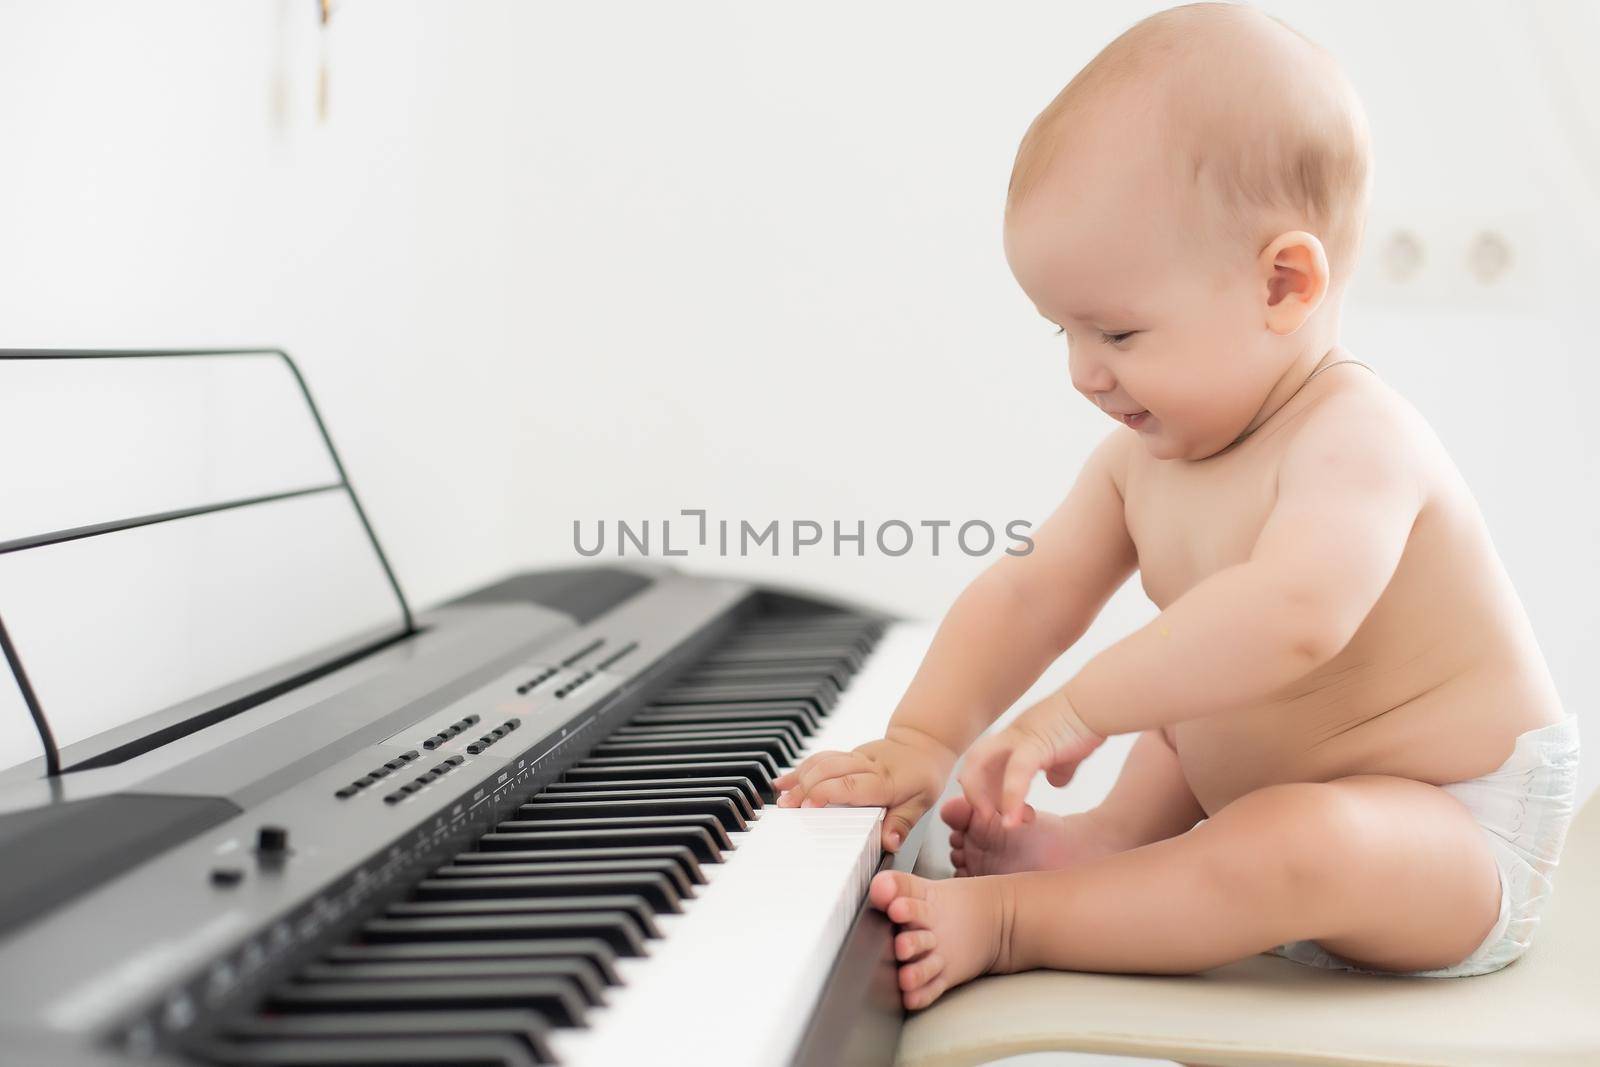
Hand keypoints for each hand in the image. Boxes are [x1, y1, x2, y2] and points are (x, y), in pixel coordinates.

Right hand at [773, 726, 955, 852]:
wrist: (922, 743)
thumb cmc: (921, 775)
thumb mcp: (921, 803)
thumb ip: (902, 823)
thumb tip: (889, 842)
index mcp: (884, 780)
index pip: (851, 784)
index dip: (826, 793)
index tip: (808, 807)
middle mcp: (866, 765)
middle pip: (829, 770)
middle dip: (804, 788)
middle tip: (787, 808)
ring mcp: (853, 757)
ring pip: (821, 761)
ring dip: (798, 779)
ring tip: (781, 799)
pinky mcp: (845, 755)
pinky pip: (819, 758)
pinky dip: (798, 770)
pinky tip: (782, 782)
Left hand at [957, 691, 1103, 828]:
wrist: (1100, 702)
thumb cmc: (1087, 722)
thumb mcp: (1067, 751)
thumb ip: (1058, 767)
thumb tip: (1055, 781)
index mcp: (1016, 736)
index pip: (984, 763)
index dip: (985, 788)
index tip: (999, 810)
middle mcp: (1010, 734)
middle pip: (972, 762)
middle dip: (975, 794)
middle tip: (989, 818)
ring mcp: (1019, 736)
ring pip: (981, 765)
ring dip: (984, 798)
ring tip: (1002, 823)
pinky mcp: (1036, 743)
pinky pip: (1016, 773)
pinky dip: (1012, 799)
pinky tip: (1015, 819)